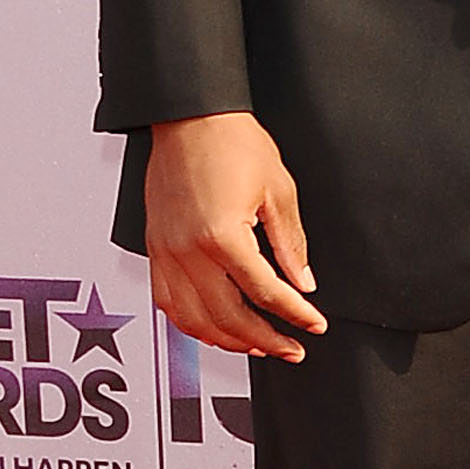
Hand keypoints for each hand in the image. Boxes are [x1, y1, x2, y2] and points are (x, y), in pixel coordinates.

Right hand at [144, 112, 326, 361]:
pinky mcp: (154, 250)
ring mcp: (165, 254)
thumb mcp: (279, 191)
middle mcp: (187, 252)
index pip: (265, 292)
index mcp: (222, 236)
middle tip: (292, 348)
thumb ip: (291, 243)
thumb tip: (304, 282)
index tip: (315, 325)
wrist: (190, 120)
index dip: (294, 314)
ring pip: (192, 320)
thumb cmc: (234, 144)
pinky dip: (192, 324)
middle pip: (227, 316)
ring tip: (259, 345)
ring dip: (227, 340)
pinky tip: (215, 328)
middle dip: (264, 339)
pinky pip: (167, 302)